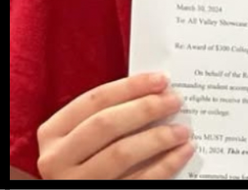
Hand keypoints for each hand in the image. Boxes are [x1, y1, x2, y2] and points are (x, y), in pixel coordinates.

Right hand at [36, 72, 194, 179]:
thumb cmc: (86, 156)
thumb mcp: (82, 134)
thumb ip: (108, 114)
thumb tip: (156, 91)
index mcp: (54, 132)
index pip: (95, 100)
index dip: (131, 87)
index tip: (162, 79)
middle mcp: (58, 158)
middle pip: (107, 124)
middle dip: (146, 108)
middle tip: (175, 101)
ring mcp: (77, 181)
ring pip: (121, 153)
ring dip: (158, 138)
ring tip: (183, 130)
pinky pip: (138, 180)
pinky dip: (165, 164)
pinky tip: (183, 152)